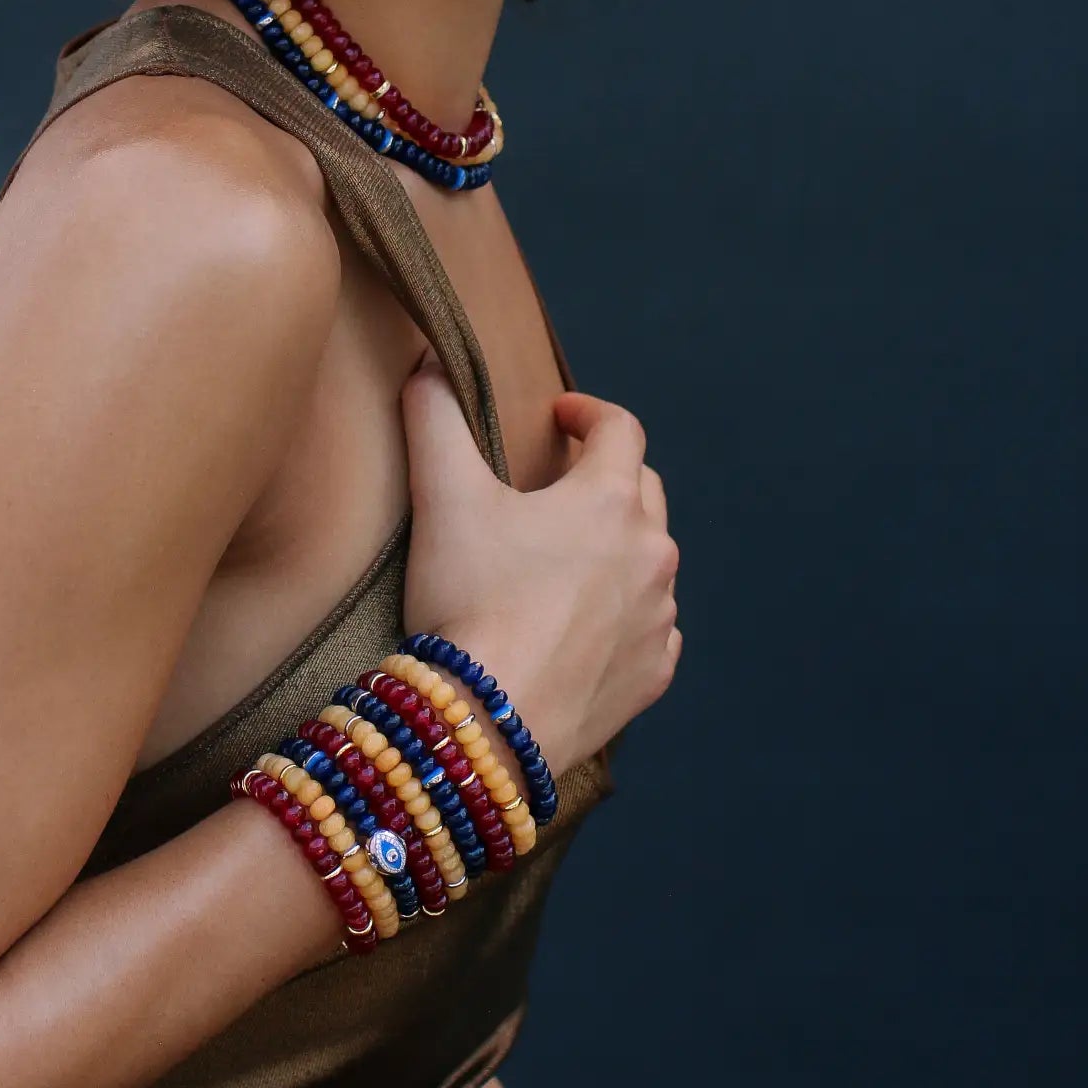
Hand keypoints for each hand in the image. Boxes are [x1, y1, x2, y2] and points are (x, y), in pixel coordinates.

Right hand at [399, 357, 680, 778]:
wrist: (491, 721)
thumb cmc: (470, 599)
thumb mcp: (443, 497)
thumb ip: (434, 419)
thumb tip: (428, 366)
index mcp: (609, 501)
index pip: (620, 429)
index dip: (588, 413)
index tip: (560, 417)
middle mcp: (651, 554)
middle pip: (644, 493)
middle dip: (608, 478)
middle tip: (562, 486)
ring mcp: (659, 619)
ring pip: (650, 565)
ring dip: (617, 552)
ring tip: (568, 563)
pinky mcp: (653, 675)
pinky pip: (651, 631)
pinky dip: (625, 618)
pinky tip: (586, 629)